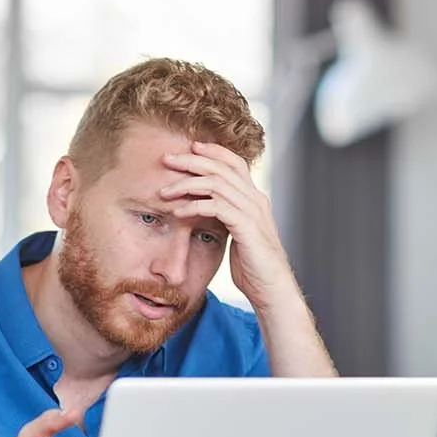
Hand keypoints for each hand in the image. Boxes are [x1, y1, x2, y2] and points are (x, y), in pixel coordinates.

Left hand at [159, 141, 299, 311]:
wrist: (272, 289)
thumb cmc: (254, 267)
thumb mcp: (239, 235)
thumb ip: (228, 218)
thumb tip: (208, 210)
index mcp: (254, 198)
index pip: (235, 163)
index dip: (212, 151)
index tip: (189, 147)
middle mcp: (256, 200)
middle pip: (222, 168)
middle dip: (191, 160)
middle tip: (166, 159)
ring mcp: (252, 212)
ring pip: (216, 184)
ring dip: (186, 184)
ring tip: (164, 191)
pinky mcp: (246, 227)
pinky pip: (216, 207)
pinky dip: (193, 206)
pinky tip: (177, 212)